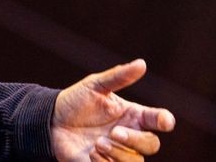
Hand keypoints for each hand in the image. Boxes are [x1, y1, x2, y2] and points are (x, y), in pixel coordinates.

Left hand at [51, 59, 174, 161]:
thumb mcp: (95, 85)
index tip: (164, 122)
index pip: (157, 119)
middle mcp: (130, 136)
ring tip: (97, 143)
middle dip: (135, 140)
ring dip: (118, 154)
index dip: (164, 120)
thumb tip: (142, 63)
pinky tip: (91, 153)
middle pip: (151, 144)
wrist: (51, 122)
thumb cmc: (76, 101)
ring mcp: (118, 153)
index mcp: (132, 115)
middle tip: (114, 132)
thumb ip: (119, 76)